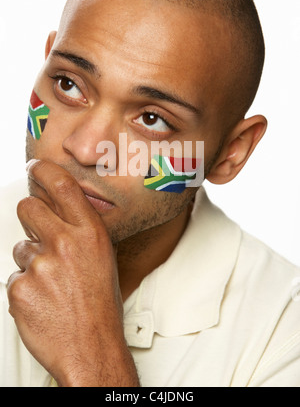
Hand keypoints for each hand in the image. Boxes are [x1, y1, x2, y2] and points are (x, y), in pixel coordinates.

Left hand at [7, 160, 138, 385]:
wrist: (91, 348)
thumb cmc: (100, 306)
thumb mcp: (103, 259)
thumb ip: (82, 232)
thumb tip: (61, 211)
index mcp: (90, 234)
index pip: (62, 185)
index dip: (44, 170)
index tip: (35, 167)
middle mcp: (65, 244)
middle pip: (28, 207)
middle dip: (29, 215)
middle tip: (37, 231)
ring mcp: (40, 266)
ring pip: (20, 247)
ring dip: (30, 261)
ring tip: (50, 282)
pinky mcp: (20, 288)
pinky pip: (14, 277)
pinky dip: (25, 287)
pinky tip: (43, 299)